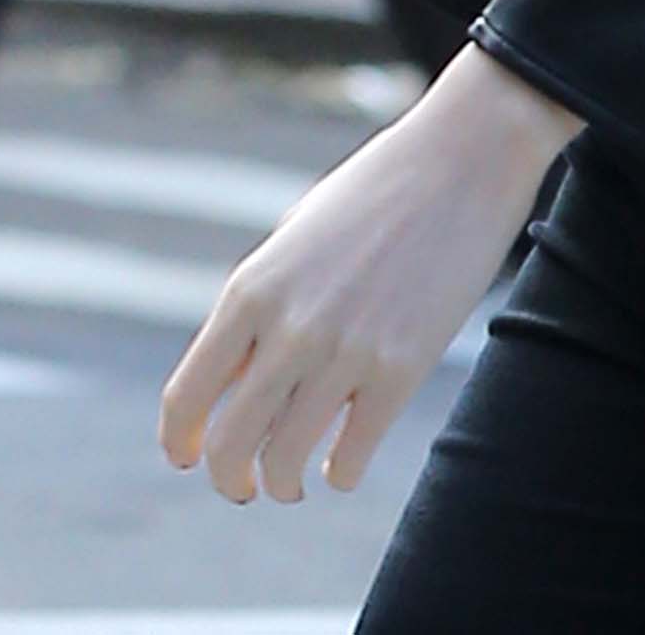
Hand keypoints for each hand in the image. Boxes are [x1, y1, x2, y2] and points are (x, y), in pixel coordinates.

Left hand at [159, 45, 580, 505]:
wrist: (463, 157)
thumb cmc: (377, 191)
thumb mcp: (297, 238)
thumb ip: (262, 305)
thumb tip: (238, 382)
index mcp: (252, 287)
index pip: (186, 396)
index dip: (181, 442)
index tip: (191, 457)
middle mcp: (288, 326)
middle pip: (229, 444)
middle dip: (230, 480)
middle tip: (244, 487)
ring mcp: (345, 351)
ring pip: (285, 463)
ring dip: (282, 485)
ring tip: (293, 482)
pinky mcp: (400, 369)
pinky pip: (350, 458)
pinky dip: (340, 473)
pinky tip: (344, 462)